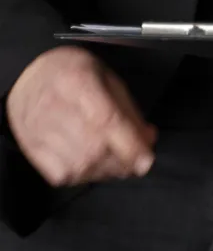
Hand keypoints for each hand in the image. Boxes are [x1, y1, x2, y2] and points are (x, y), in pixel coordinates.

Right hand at [6, 46, 156, 185]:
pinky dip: (82, 175)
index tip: (146, 160)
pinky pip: (64, 175)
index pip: (106, 120)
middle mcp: (55, 106)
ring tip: (111, 159)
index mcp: (77, 81)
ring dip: (105, 170)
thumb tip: (148, 140)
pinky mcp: (32, 149)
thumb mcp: (107, 79)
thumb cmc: (72, 74)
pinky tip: (88, 162)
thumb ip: (129, 111)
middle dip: (122, 161)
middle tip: (132, 158)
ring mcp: (40, 130)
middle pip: (95, 149)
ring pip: (81, 167)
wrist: (27, 77)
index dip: (129, 145)